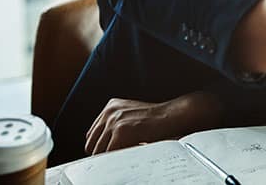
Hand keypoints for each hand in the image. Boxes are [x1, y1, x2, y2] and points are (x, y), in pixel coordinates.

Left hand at [84, 90, 221, 154]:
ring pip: (98, 151)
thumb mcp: (131, 117)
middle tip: (118, 156)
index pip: (91, 134)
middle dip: (102, 153)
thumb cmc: (157, 121)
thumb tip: (99, 147)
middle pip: (91, 143)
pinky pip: (109, 154)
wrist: (174, 116)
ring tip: (126, 154)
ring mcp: (114, 120)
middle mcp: (109, 111)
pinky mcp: (121, 130)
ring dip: (110, 156)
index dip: (100, 146)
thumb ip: (114, 126)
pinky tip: (130, 153)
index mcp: (110, 107)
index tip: (109, 153)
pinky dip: (117, 158)